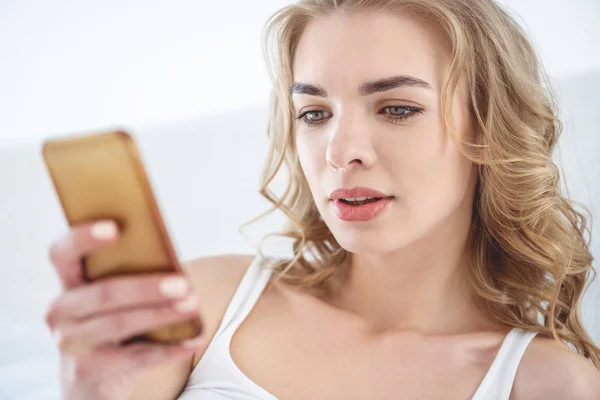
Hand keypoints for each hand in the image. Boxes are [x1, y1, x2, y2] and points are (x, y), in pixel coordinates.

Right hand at [45, 220, 203, 399]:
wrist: (93, 378)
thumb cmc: (114, 320)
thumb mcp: (116, 296)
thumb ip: (132, 273)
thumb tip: (171, 260)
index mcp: (69, 281)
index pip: (63, 253)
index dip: (84, 238)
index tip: (116, 228)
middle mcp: (61, 310)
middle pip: (104, 292)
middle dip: (146, 287)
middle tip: (184, 284)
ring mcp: (71, 343)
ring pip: (119, 324)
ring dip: (161, 314)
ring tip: (193, 305)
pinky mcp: (87, 371)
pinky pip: (135, 358)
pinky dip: (169, 349)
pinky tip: (194, 339)